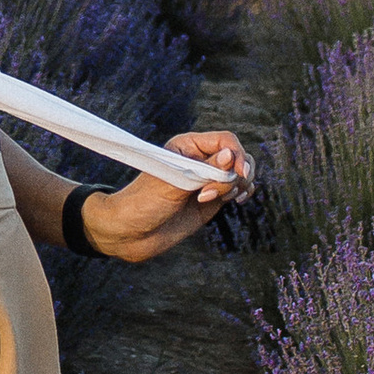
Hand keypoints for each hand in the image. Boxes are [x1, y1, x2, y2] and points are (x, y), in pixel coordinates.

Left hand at [80, 131, 253, 266]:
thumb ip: (204, 171)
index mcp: (187, 146)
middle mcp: (200, 160)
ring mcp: (207, 180)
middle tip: (218, 194)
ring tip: (212, 199)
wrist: (131, 232)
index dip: (237, 154)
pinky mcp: (212, 198)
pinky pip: (238, 188)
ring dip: (238, 185)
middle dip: (236, 174)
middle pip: (237, 157)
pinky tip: (235, 200)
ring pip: (240, 174)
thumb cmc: (143, 202)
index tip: (240, 173)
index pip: (225, 140)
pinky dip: (242, 192)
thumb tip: (231, 155)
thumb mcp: (173, 184)